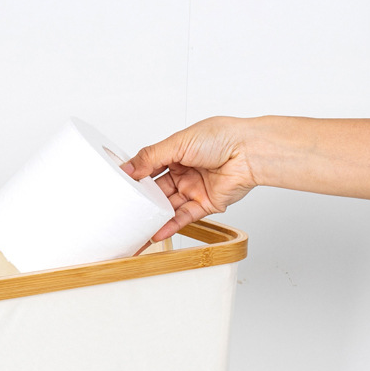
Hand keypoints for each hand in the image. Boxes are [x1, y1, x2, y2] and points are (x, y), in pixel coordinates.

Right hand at [121, 116, 256, 239]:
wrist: (249, 151)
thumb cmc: (221, 137)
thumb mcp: (178, 143)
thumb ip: (150, 158)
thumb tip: (128, 169)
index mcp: (177, 153)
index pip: (150, 168)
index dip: (136, 178)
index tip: (120, 188)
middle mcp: (185, 172)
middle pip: (158, 190)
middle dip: (142, 202)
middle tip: (124, 211)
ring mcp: (195, 189)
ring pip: (169, 207)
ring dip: (153, 217)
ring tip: (136, 227)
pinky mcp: (206, 204)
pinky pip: (184, 217)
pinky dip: (170, 225)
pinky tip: (156, 232)